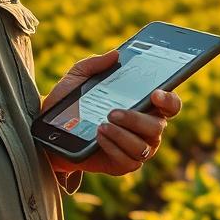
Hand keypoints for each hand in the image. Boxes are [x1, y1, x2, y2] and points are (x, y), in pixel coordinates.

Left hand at [41, 49, 182, 176]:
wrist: (49, 131)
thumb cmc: (69, 102)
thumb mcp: (78, 77)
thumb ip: (95, 64)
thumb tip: (115, 54)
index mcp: (143, 104)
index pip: (170, 104)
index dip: (170, 100)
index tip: (155, 94)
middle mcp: (145, 128)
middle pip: (158, 127)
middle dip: (137, 119)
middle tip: (113, 112)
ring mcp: (135, 148)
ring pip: (144, 147)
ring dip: (123, 135)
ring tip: (101, 125)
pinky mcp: (122, 165)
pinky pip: (129, 161)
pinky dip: (114, 148)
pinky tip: (98, 137)